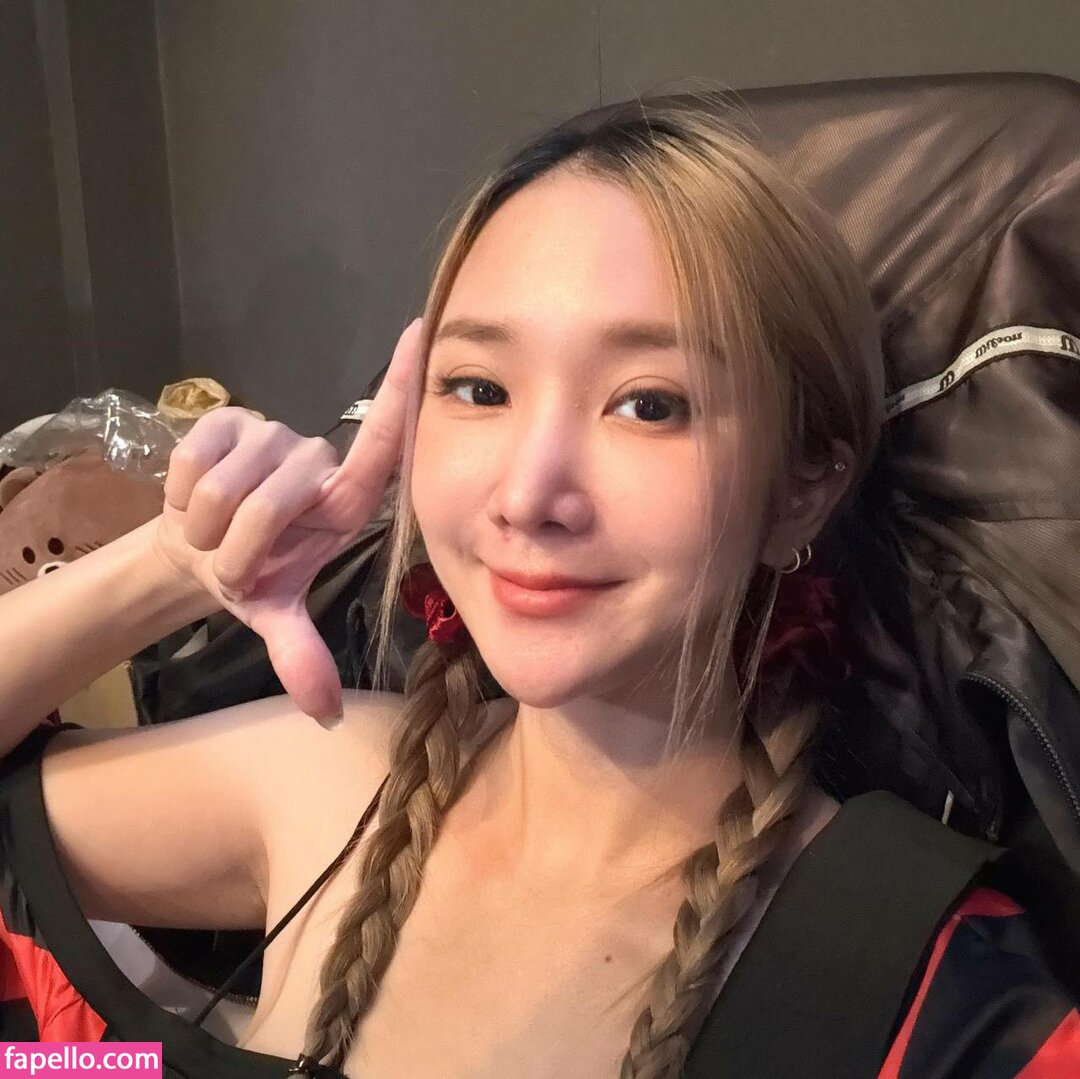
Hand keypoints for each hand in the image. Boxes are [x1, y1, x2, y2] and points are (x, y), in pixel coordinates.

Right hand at [154, 317, 424, 725]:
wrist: (196, 549)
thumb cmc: (255, 574)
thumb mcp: (276, 616)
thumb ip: (301, 656)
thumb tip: (321, 713)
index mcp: (345, 503)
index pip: (381, 446)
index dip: (398, 391)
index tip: (420, 334)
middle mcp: (315, 461)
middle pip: (273, 502)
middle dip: (238, 551)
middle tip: (234, 563)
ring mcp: (269, 434)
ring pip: (226, 488)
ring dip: (207, 529)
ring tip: (216, 534)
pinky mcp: (222, 420)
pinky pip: (192, 463)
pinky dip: (181, 497)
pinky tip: (193, 502)